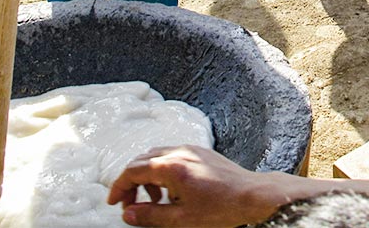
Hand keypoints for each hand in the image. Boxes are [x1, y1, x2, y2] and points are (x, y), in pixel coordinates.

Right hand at [107, 146, 273, 227]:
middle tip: (129, 205)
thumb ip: (151, 215)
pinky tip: (172, 192)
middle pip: (142, 160)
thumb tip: (129, 214)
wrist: (253, 197)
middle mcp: (180, 152)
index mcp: (171, 166)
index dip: (119, 187)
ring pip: (157, 156)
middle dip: (131, 182)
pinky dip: (164, 172)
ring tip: (154, 202)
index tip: (114, 202)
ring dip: (148, 177)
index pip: (133, 171)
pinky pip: (173, 156)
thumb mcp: (181, 219)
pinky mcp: (202, 153)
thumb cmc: (222, 209)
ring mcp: (192, 150)